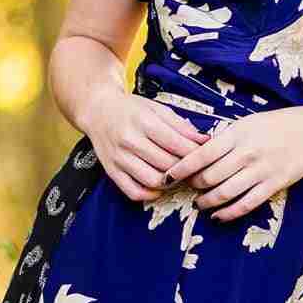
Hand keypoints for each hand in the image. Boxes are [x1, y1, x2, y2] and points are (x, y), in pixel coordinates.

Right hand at [87, 90, 206, 205]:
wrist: (98, 111)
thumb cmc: (130, 109)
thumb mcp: (157, 108)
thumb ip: (181, 125)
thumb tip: (204, 140)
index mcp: (143, 121)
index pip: (177, 145)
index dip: (195, 153)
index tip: (204, 155)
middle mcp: (129, 140)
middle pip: (167, 164)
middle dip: (184, 168)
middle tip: (193, 167)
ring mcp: (119, 157)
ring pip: (152, 180)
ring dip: (170, 182)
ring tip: (176, 175)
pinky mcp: (111, 170)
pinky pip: (133, 191)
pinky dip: (149, 194)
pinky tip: (158, 187)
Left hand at [168, 106, 302, 220]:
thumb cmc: (273, 126)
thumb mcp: (244, 124)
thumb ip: (221, 140)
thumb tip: (192, 154)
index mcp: (236, 135)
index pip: (200, 155)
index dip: (180, 169)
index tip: (167, 176)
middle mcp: (246, 153)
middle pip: (209, 177)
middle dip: (193, 187)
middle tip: (187, 189)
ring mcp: (261, 170)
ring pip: (225, 193)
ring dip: (207, 202)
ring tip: (199, 204)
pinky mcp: (274, 185)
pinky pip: (246, 204)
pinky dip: (228, 213)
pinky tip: (218, 216)